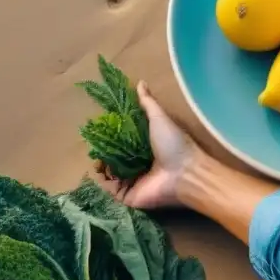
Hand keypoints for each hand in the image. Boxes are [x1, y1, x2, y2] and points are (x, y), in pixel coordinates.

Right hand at [102, 81, 201, 208]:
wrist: (184, 173)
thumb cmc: (174, 144)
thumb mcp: (159, 118)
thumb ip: (148, 103)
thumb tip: (140, 82)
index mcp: (147, 148)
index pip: (124, 142)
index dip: (112, 136)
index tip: (101, 128)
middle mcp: (140, 165)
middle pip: (115, 158)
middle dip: (103, 152)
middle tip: (95, 144)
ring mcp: (134, 182)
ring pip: (110, 174)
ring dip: (101, 166)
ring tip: (97, 157)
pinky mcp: (129, 196)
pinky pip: (110, 190)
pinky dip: (103, 182)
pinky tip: (99, 170)